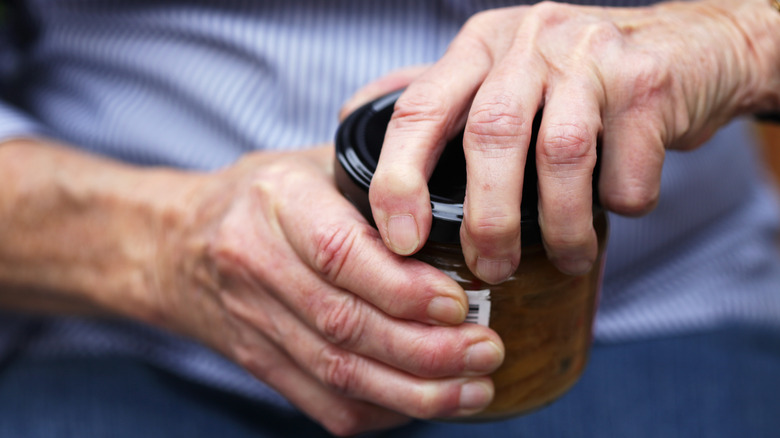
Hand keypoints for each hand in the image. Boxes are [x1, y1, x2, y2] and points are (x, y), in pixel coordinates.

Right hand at [152, 146, 504, 434]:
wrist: (174, 245)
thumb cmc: (261, 197)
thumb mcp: (311, 163)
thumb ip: (376, 178)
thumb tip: (464, 200)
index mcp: (276, 203)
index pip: (339, 254)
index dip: (402, 288)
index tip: (459, 303)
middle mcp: (257, 265)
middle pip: (344, 324)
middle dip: (425, 349)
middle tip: (487, 351)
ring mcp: (253, 322)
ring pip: (337, 373)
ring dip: (413, 391)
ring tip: (473, 389)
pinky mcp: (259, 363)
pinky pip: (322, 402)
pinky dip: (380, 411)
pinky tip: (424, 404)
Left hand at [369, 0, 779, 281]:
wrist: (686, 47)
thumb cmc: (574, 76)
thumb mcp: (497, 68)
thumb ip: (433, 93)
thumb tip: (353, 112)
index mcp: (479, 45)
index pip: (419, 108)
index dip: (398, 179)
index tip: (399, 240)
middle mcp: (529, 40)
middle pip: (489, 135)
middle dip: (486, 218)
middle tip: (490, 269)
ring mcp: (592, 56)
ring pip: (561, 155)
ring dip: (559, 225)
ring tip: (564, 258)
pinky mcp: (650, 83)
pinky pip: (627, 168)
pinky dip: (621, 203)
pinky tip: (616, 207)